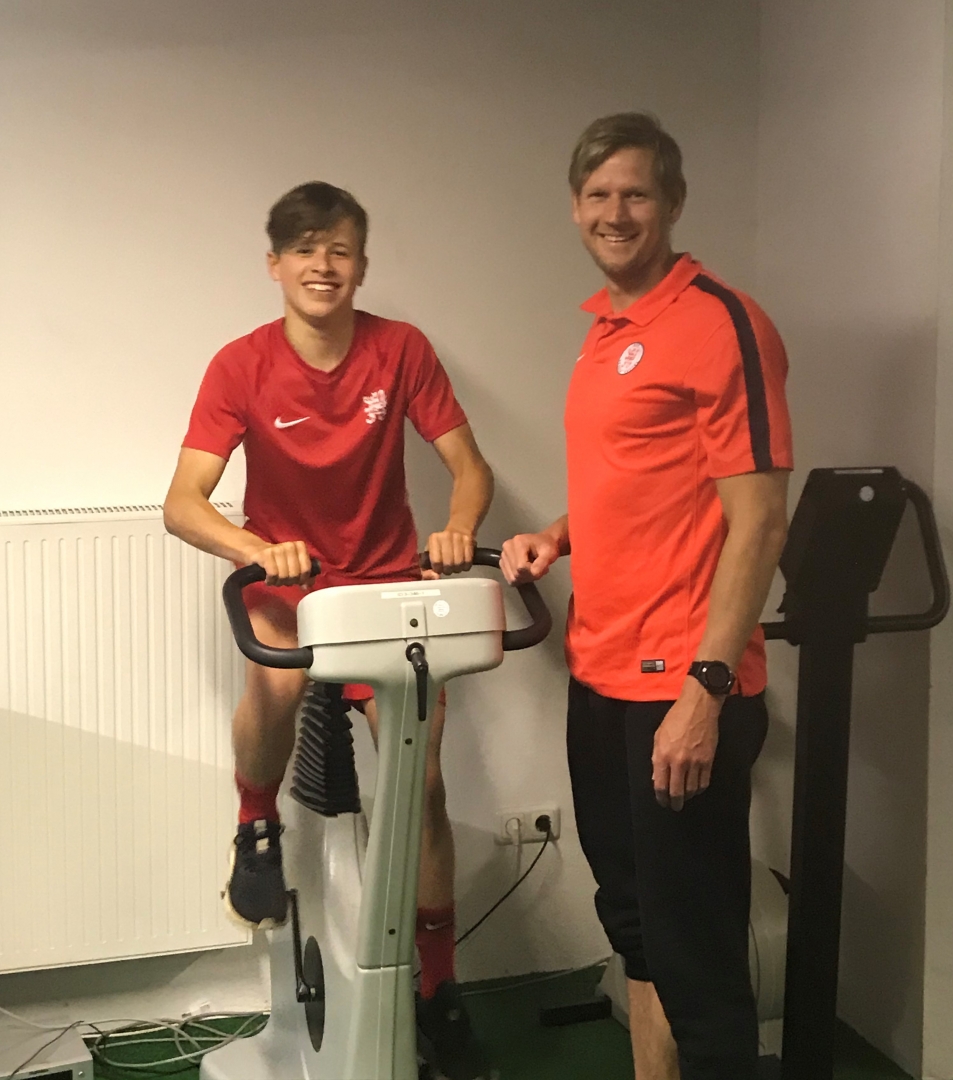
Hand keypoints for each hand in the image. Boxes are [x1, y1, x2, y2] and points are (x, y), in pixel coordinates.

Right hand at [246, 540, 313, 586]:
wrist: (255, 551)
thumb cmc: (278, 561)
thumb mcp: (293, 566)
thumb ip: (303, 576)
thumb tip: (306, 587)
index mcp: (299, 546)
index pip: (306, 569)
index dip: (302, 579)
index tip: (295, 580)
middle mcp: (290, 546)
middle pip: (295, 574)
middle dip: (289, 581)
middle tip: (282, 580)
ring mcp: (277, 549)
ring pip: (284, 575)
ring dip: (278, 582)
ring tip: (275, 580)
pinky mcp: (265, 555)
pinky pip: (273, 574)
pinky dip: (270, 580)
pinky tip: (268, 579)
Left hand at [426, 528, 473, 574]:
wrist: (459, 529)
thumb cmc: (442, 544)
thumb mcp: (430, 553)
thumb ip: (427, 568)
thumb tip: (435, 577)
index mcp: (434, 539)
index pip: (436, 561)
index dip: (438, 569)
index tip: (439, 568)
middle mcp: (446, 537)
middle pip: (448, 564)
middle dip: (448, 570)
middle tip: (448, 568)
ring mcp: (459, 538)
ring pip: (459, 564)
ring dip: (457, 569)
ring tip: (455, 566)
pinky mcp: (469, 541)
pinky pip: (468, 561)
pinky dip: (465, 566)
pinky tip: (463, 563)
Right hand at [500, 532, 559, 584]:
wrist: (544, 542)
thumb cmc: (548, 546)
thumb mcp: (550, 554)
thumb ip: (542, 564)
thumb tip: (533, 574)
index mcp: (518, 542)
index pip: (521, 567)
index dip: (533, 573)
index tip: (542, 568)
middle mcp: (507, 547)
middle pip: (516, 573)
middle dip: (529, 576)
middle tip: (538, 568)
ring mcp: (503, 554)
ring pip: (512, 577)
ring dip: (524, 578)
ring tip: (532, 568)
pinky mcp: (502, 561)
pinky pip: (509, 578)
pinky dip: (518, 578)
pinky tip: (525, 570)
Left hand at [652, 681, 722, 810]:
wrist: (698, 708)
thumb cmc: (675, 719)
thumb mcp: (658, 736)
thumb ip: (656, 758)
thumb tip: (657, 778)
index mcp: (663, 755)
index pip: (660, 785)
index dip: (661, 797)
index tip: (662, 801)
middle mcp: (678, 762)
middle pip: (676, 792)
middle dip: (674, 803)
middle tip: (674, 806)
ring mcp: (695, 763)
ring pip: (691, 790)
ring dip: (687, 796)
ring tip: (684, 797)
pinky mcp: (708, 761)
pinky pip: (704, 782)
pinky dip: (699, 789)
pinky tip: (695, 788)